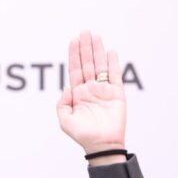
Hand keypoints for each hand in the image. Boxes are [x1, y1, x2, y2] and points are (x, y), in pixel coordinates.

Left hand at [56, 31, 126, 155]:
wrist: (101, 145)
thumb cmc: (83, 135)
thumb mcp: (65, 120)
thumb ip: (62, 103)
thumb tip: (66, 87)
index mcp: (78, 93)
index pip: (75, 69)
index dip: (74, 54)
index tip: (74, 40)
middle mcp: (91, 88)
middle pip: (87, 63)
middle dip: (85, 47)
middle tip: (85, 31)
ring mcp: (104, 90)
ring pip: (100, 66)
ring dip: (98, 51)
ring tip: (96, 36)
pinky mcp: (116, 94)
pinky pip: (115, 75)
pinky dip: (113, 63)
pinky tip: (110, 51)